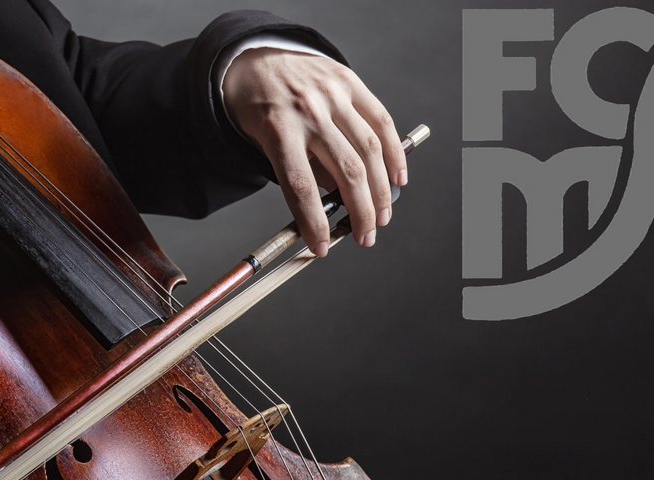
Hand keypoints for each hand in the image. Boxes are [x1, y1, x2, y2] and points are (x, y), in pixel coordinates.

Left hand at [223, 48, 406, 255]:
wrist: (256, 58)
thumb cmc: (257, 108)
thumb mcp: (261, 143)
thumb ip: (298, 169)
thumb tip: (336, 201)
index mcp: (277, 130)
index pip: (300, 186)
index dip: (314, 223)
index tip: (321, 247)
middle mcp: (308, 112)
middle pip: (345, 171)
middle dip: (361, 212)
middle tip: (365, 236)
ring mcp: (332, 95)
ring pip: (369, 150)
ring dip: (381, 190)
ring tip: (382, 216)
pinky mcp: (349, 83)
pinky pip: (381, 120)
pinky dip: (394, 152)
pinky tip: (398, 177)